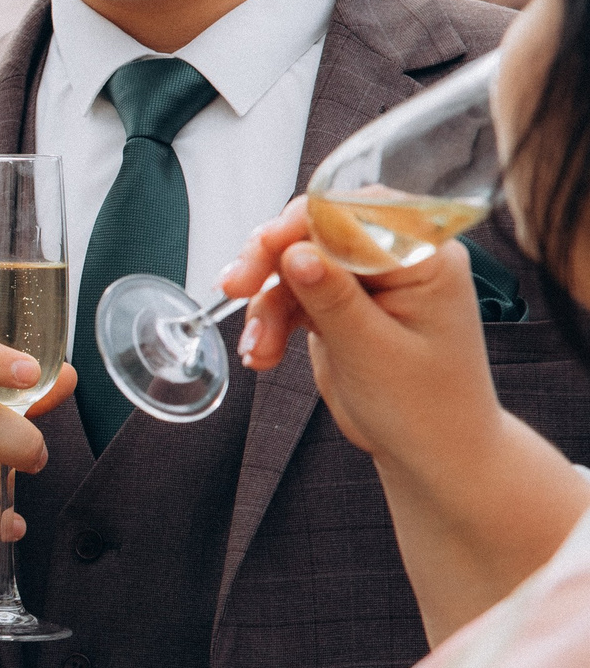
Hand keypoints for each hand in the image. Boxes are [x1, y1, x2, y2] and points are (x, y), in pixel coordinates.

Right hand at [222, 198, 497, 464]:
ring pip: (294, 264)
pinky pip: (291, 295)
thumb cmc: (425, 407)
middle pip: (317, 231)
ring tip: (256, 349)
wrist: (431, 453)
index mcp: (424, 259)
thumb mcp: (373, 351)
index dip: (304, 224)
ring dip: (266, 304)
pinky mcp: (340, 304)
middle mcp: (395, 261)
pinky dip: (271, 322)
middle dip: (271, 258)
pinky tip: (262, 354)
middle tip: (236, 287)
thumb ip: (332, 297)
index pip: (356, 214)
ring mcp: (365, 283)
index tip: (264, 249)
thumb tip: (295, 252)